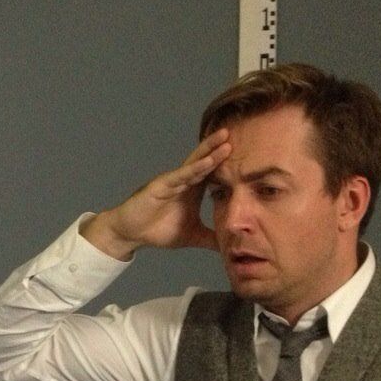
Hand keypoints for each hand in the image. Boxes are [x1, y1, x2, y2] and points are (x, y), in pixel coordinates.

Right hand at [81, 129, 230, 259]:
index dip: (228, 164)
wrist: (132, 233)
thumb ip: (211, 238)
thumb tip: (231, 246)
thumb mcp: (192, 236)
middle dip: (220, 148)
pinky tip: (206, 161)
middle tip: (239, 134)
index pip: (214, 173)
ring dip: (210, 152)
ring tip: (225, 140)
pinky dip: (193, 168)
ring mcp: (173, 181)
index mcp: (193, 190)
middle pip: (206, 161)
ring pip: (194, 164)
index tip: (248, 156)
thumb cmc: (158, 230)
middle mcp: (184, 181)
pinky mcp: (160, 185)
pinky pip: (180, 175)